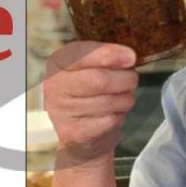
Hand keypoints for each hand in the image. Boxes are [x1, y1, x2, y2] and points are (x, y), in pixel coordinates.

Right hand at [42, 41, 137, 165]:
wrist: (78, 131)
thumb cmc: (88, 92)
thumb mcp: (92, 66)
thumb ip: (107, 56)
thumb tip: (128, 57)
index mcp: (57, 63)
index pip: (81, 53)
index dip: (109, 54)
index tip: (130, 56)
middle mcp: (54, 86)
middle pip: (100, 80)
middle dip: (125, 79)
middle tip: (131, 79)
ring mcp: (62, 111)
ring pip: (110, 101)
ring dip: (125, 99)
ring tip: (120, 98)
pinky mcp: (74, 133)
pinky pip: (110, 120)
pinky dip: (119, 116)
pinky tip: (112, 114)